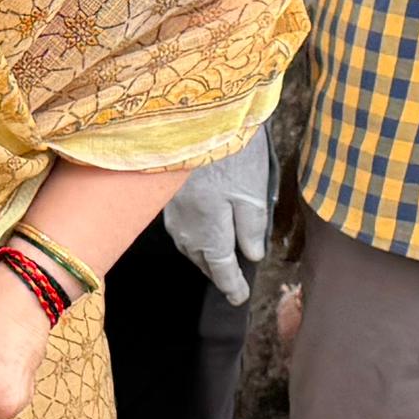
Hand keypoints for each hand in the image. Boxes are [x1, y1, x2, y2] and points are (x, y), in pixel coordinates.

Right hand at [157, 132, 273, 305]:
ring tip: (218, 260)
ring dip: (204, 256)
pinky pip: (182, 230)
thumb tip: (251, 256)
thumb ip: (252, 229)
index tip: (239, 298)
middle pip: (203, 262)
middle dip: (217, 273)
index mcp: (210, 236)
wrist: (195, 120)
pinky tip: (202, 232)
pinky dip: (195, 237)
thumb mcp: (252, 194)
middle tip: (231, 282)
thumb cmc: (230, 157)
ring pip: (190, 247)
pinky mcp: (166, 199)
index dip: (232, 286)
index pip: (222, 270)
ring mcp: (173, 216)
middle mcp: (187, 233)